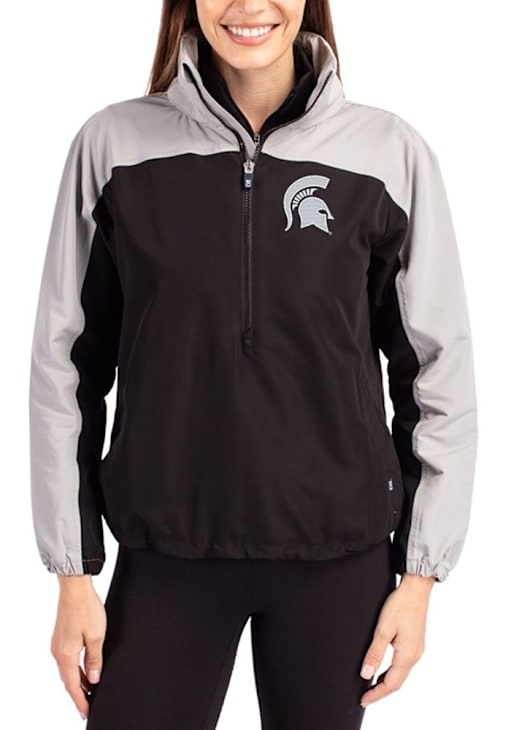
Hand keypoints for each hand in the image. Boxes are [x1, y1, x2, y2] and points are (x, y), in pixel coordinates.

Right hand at [50, 576, 106, 720]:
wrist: (75, 587)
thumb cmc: (87, 608)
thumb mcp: (97, 636)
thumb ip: (95, 660)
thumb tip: (94, 679)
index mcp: (66, 655)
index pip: (73, 686)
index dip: (81, 701)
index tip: (87, 712)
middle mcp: (58, 652)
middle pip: (68, 680)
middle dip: (79, 694)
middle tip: (89, 705)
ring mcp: (57, 644)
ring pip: (68, 670)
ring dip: (78, 681)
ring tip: (91, 689)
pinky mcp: (61, 637)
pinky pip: (67, 660)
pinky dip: (75, 669)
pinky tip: (85, 669)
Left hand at [359, 572, 434, 707]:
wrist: (417, 588)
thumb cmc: (402, 604)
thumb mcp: (384, 629)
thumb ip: (375, 653)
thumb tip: (366, 674)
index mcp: (407, 655)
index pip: (391, 684)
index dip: (376, 694)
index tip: (364, 700)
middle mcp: (414, 655)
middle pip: (397, 682)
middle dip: (381, 691)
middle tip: (366, 696)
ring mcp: (416, 649)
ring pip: (401, 673)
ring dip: (387, 681)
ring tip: (371, 685)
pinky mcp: (415, 642)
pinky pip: (403, 664)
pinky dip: (392, 671)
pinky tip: (384, 668)